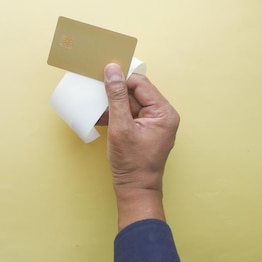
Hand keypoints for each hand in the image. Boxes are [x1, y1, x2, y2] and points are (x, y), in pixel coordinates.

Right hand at [101, 63, 179, 229]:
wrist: (135, 190)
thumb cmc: (132, 164)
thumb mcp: (120, 127)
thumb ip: (116, 97)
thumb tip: (112, 71)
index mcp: (164, 112)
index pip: (140, 84)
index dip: (121, 81)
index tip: (102, 80)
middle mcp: (163, 116)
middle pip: (135, 93)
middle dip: (115, 96)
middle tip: (97, 97)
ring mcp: (154, 124)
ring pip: (130, 104)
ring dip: (113, 107)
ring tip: (99, 113)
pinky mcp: (144, 131)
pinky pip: (129, 115)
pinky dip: (116, 116)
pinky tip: (102, 120)